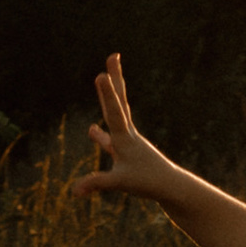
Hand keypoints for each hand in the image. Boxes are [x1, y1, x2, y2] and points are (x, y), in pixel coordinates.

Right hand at [71, 52, 179, 203]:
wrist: (170, 188)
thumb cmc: (148, 183)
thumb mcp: (120, 183)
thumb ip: (97, 183)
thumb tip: (75, 191)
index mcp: (125, 138)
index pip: (114, 111)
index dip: (107, 94)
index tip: (101, 74)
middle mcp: (128, 134)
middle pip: (119, 101)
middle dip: (115, 79)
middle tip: (113, 55)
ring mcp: (128, 141)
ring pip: (116, 113)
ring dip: (109, 96)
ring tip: (103, 77)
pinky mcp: (127, 152)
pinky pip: (110, 139)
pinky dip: (101, 136)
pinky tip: (92, 131)